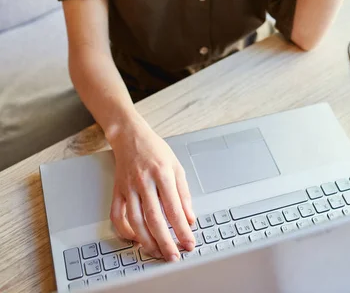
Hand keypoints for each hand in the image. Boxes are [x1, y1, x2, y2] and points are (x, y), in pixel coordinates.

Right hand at [108, 115, 195, 261]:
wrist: (130, 136)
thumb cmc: (155, 150)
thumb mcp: (176, 166)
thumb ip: (184, 194)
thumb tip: (190, 219)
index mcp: (162, 173)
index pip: (174, 208)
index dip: (182, 229)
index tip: (189, 243)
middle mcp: (144, 181)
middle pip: (154, 218)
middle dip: (165, 241)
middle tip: (173, 256)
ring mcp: (128, 187)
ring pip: (135, 221)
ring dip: (147, 241)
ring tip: (157, 253)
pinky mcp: (117, 191)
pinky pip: (117, 216)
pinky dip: (124, 232)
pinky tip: (135, 239)